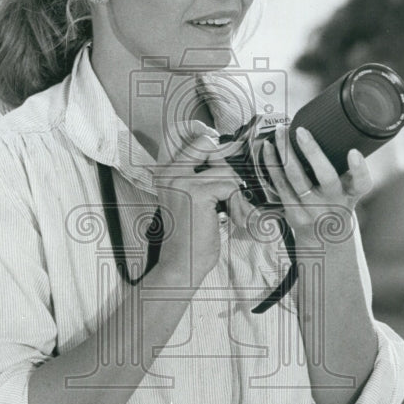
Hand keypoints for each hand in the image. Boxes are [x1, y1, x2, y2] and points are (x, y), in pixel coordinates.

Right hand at [153, 132, 247, 283]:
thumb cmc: (191, 237)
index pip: (191, 139)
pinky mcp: (197, 192)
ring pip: (224, 170)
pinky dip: (237, 205)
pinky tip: (234, 220)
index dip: (211, 144)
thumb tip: (226, 152)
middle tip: (229, 191)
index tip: (224, 155)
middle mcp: (170, 173)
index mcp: (166, 173)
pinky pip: (230, 186)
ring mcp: (181, 180)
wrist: (182, 264)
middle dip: (224, 165)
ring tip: (233, 214)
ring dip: (235, 194)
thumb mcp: (192, 199)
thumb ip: (201, 176)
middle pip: (207, 144)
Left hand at [260, 125, 372, 233]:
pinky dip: (273, 164)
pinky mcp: (293, 213)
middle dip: (312, 151)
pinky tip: (269, 148)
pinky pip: (280, 184)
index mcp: (351, 194)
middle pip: (325, 176)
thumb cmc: (335, 203)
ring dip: (286, 152)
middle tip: (301, 131)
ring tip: (281, 132)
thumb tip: (333, 132)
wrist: (323, 237)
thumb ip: (347, 169)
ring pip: (296, 178)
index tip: (353, 152)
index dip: (358, 168)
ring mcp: (312, 209)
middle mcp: (333, 202)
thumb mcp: (349, 190)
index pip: (361, 183)